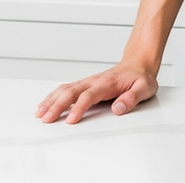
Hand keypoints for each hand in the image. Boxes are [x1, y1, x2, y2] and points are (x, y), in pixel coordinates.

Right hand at [35, 64, 158, 123]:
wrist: (138, 64)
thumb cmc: (140, 78)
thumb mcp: (145, 87)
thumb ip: (133, 97)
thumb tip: (119, 108)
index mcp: (108, 83)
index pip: (90, 95)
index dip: (80, 108)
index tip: (71, 120)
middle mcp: (95, 81)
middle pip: (72, 92)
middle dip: (58, 105)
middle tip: (46, 119)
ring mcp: (89, 81)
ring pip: (66, 89)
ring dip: (52, 100)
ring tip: (40, 113)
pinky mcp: (85, 84)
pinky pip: (66, 88)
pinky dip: (53, 96)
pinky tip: (45, 104)